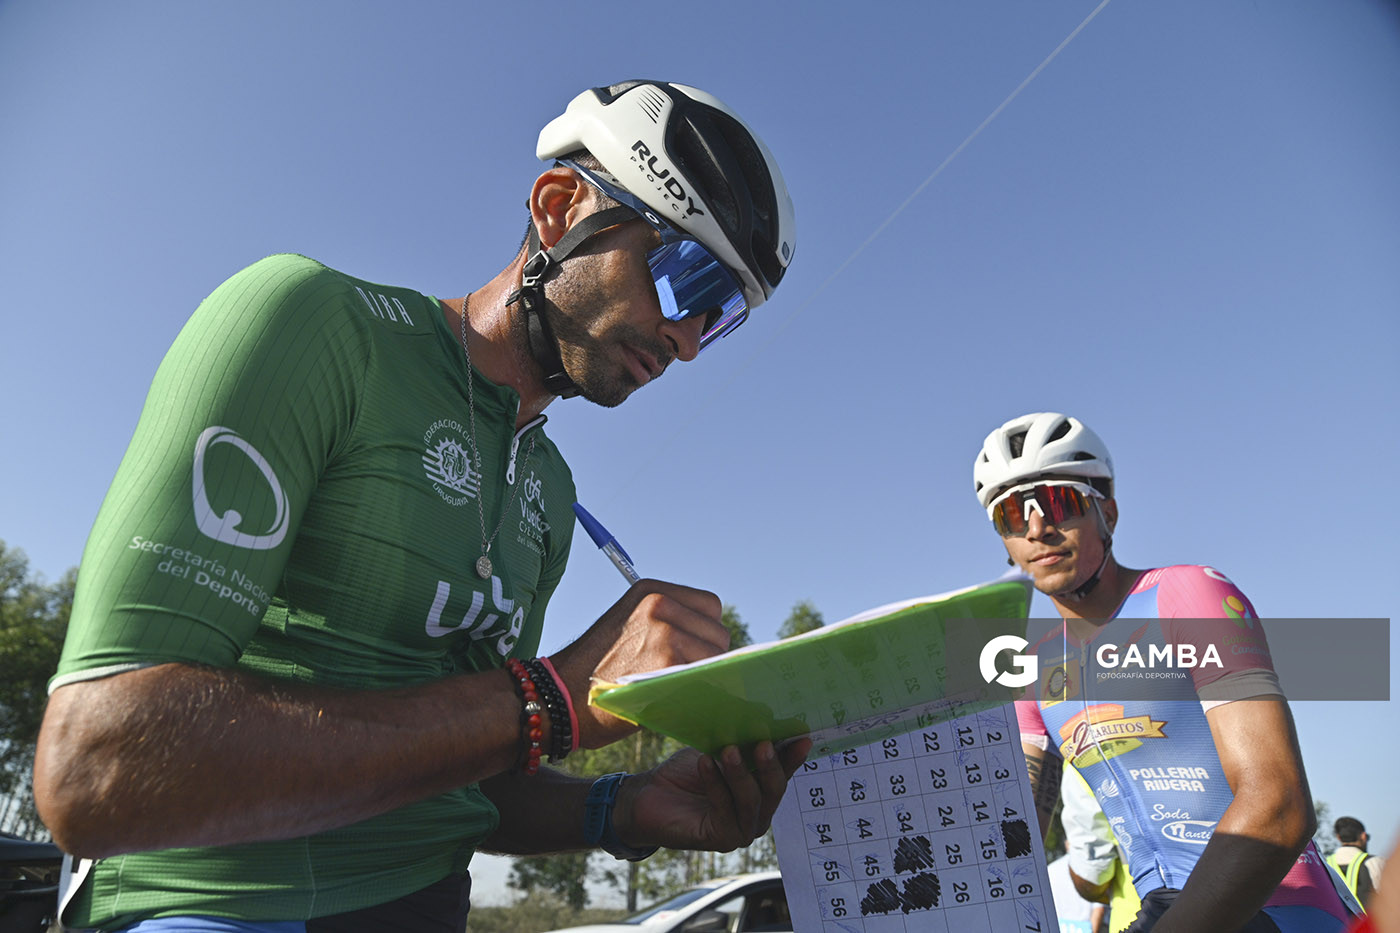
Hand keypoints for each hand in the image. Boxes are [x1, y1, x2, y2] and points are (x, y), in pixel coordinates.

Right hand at [552, 580, 728, 747]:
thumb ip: (668, 624)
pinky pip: (708, 675)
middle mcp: (659, 604)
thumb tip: (714, 645)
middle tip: (685, 678)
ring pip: (717, 656)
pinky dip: (701, 690)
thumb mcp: (628, 627)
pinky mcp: (669, 658)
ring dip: (707, 676)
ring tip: (681, 689)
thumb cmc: (596, 673)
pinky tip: (683, 699)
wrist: (561, 698)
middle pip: (717, 631)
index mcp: (650, 591)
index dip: (705, 633)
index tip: (692, 653)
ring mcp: (665, 630)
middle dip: (709, 658)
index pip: (709, 606)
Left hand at [614, 739, 812, 852]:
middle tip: (763, 743)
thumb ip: (742, 741)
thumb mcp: (717, 750)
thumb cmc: (685, 773)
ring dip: (740, 774)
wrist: (648, 797)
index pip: (783, 772)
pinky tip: (705, 763)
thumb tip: (763, 714)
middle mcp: (758, 813)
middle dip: (770, 766)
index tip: (802, 736)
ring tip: (729, 749)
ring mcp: (742, 830)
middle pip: (774, 791)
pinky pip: (725, 810)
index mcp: (762, 791)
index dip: (793, 755)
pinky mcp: (721, 839)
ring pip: (751, 801)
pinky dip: (716, 784)